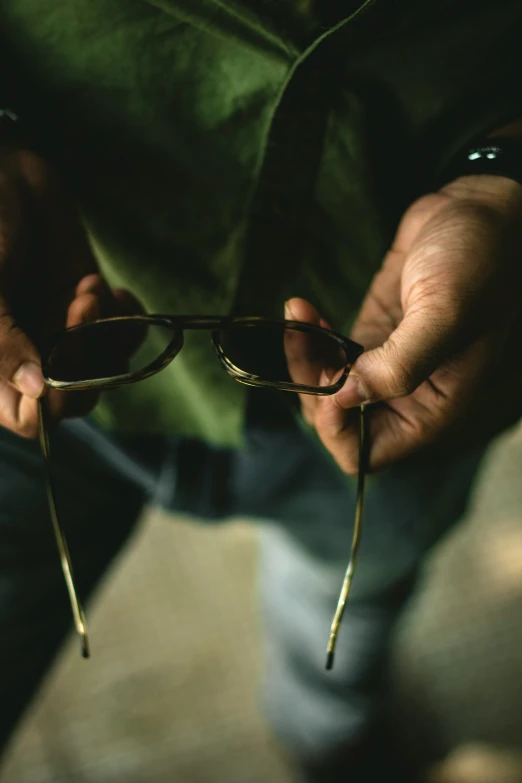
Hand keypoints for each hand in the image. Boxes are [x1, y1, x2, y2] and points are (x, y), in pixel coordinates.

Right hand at [0, 141, 141, 437]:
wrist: (4, 167)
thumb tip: (33, 392)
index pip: (24, 416)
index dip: (48, 405)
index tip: (59, 367)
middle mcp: (27, 354)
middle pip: (73, 400)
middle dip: (86, 359)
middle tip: (81, 304)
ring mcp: (60, 333)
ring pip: (104, 370)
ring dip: (107, 332)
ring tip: (88, 285)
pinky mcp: (89, 308)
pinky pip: (123, 336)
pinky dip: (127, 317)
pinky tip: (114, 289)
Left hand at [286, 175, 521, 472]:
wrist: (478, 210)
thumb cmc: (478, 260)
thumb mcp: (445, 313)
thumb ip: (399, 365)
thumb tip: (345, 399)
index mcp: (432, 409)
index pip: (367, 452)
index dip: (335, 428)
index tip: (326, 378)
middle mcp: (408, 397)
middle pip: (337, 422)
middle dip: (311, 387)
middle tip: (304, 337)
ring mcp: (385, 367)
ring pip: (326, 390)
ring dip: (302, 359)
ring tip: (299, 314)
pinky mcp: (371, 337)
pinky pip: (327, 358)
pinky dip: (308, 339)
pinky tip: (303, 308)